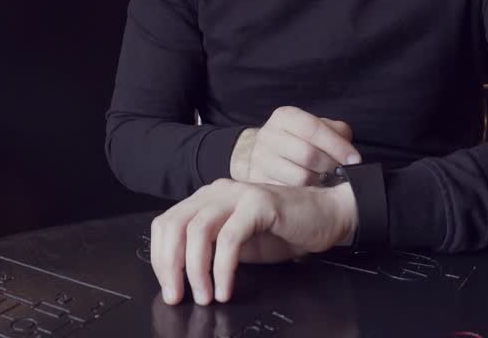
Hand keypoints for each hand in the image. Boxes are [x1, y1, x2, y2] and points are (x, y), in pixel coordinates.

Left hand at [149, 178, 356, 305]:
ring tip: (205, 295)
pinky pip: (229, 238)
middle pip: (175, 225)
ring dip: (196, 269)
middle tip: (177, 295)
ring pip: (198, 231)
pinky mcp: (259, 204)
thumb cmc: (283, 231)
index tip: (169, 287)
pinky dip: (222, 268)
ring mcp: (238, 194)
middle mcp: (217, 192)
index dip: (160, 258)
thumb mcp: (237, 243)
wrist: (327, 215)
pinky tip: (225, 288)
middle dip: (170, 265)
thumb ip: (209, 250)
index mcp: (207, 199)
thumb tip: (180, 278)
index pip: (166, 224)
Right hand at [229, 106, 360, 185]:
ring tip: (326, 180)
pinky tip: (313, 190)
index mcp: (284, 117)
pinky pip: (289, 194)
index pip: (314, 128)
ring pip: (299, 177)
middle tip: (340, 172)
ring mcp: (260, 159)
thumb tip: (350, 155)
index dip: (338, 145)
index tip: (354, 159)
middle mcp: (268, 135)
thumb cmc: (300, 139)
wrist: (266, 152)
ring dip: (320, 182)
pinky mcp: (258, 181)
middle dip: (330, 166)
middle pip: (307, 155)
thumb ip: (337, 133)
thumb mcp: (317, 127)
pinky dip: (306, 194)